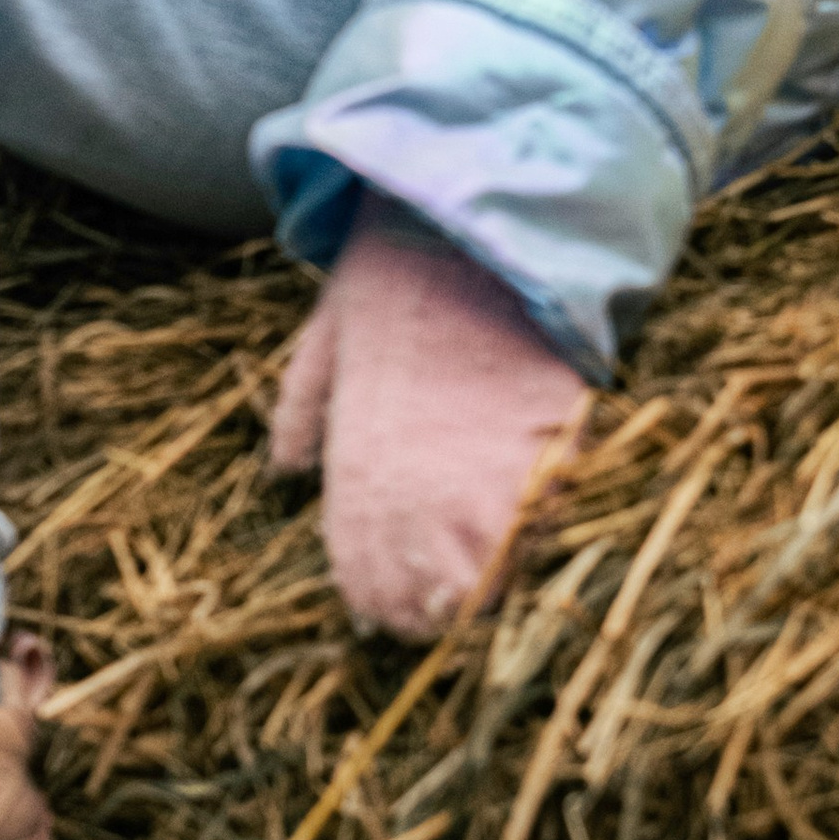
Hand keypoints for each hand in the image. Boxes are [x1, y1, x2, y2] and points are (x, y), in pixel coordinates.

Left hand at [270, 197, 588, 638]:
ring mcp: (494, 457)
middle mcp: (428, 468)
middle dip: (431, 608)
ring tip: (482, 603)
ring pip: (495, 561)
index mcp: (366, 447)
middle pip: (430, 577)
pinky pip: (550, 511)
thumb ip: (303, 404)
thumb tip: (282, 472)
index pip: (364, 554)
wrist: (472, 213)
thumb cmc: (394, 270)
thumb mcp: (328, 331)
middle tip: (432, 625)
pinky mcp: (556, 435)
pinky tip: (532, 542)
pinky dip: (542, 532)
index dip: (375, 595)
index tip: (381, 618)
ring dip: (491, 584)